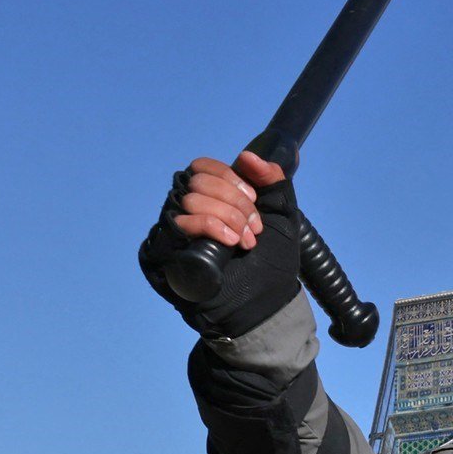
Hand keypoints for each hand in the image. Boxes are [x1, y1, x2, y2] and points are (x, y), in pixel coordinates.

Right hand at [165, 150, 282, 249]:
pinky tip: (232, 241)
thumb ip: (270, 179)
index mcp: (210, 196)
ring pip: (192, 200)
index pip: (202, 166)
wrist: (269, 297)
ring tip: (247, 241)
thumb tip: (247, 156)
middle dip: (235, 202)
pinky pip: (185, 222)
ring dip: (228, 217)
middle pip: (199, 181)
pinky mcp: (172, 250)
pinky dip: (212, 226)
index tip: (254, 198)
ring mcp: (179, 229)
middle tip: (255, 227)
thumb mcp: (281, 211)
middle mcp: (190, 209)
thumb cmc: (273, 258)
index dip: (229, 178)